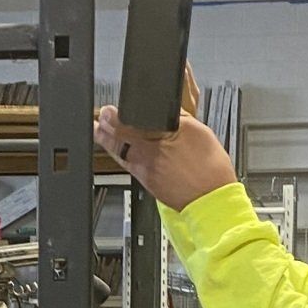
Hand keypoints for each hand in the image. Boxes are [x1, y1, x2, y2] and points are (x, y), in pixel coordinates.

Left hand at [94, 102, 238, 212]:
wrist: (211, 199)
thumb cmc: (208, 168)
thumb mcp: (197, 131)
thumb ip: (177, 118)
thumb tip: (165, 108)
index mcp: (158, 140)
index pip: (126, 125)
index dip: (113, 118)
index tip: (107, 111)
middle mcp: (147, 156)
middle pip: (117, 140)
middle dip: (104, 130)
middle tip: (97, 122)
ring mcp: (145, 171)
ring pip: (120, 154)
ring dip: (108, 142)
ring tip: (99, 132)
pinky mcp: (147, 183)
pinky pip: (129, 166)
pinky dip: (121, 156)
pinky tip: (119, 151)